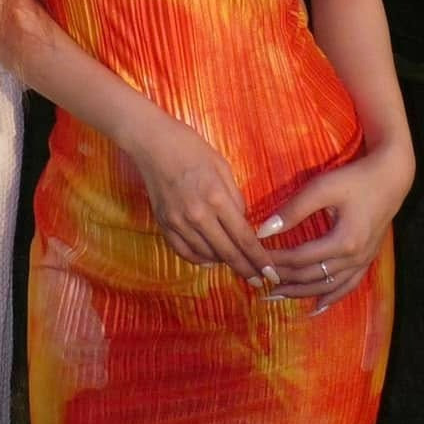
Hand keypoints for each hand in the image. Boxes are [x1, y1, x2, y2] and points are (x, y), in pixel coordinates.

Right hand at [125, 111, 281, 286]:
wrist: (152, 142)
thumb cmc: (191, 148)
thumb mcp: (222, 167)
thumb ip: (235, 198)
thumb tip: (242, 223)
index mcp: (216, 198)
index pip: (244, 238)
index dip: (259, 260)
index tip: (271, 274)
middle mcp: (197, 215)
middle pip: (227, 253)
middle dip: (247, 270)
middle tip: (259, 281)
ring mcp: (178, 222)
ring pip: (206, 256)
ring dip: (224, 264)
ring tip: (236, 265)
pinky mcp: (164, 223)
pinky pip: (184, 252)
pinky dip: (199, 260)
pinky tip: (210, 260)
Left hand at [257, 146, 412, 309]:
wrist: (392, 178)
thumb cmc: (355, 179)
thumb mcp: (322, 188)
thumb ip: (293, 210)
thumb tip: (263, 230)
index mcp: (344, 242)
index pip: (299, 258)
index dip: (275, 260)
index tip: (255, 258)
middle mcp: (355, 259)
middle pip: (312, 276)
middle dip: (284, 280)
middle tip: (259, 281)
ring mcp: (363, 262)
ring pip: (329, 287)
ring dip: (302, 293)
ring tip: (278, 296)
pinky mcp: (368, 260)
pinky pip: (348, 286)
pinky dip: (331, 298)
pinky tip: (317, 307)